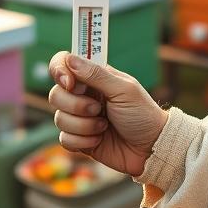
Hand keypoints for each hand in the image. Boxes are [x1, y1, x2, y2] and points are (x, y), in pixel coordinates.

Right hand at [48, 52, 167, 176]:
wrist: (151, 149)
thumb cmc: (143, 115)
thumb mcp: (124, 90)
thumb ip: (96, 74)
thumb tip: (70, 58)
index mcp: (93, 78)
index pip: (63, 64)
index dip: (59, 71)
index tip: (70, 83)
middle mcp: (83, 96)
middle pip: (56, 94)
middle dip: (76, 106)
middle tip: (99, 109)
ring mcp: (79, 118)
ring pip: (59, 119)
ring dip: (83, 125)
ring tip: (104, 126)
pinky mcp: (79, 140)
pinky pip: (64, 139)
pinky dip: (82, 141)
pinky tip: (99, 140)